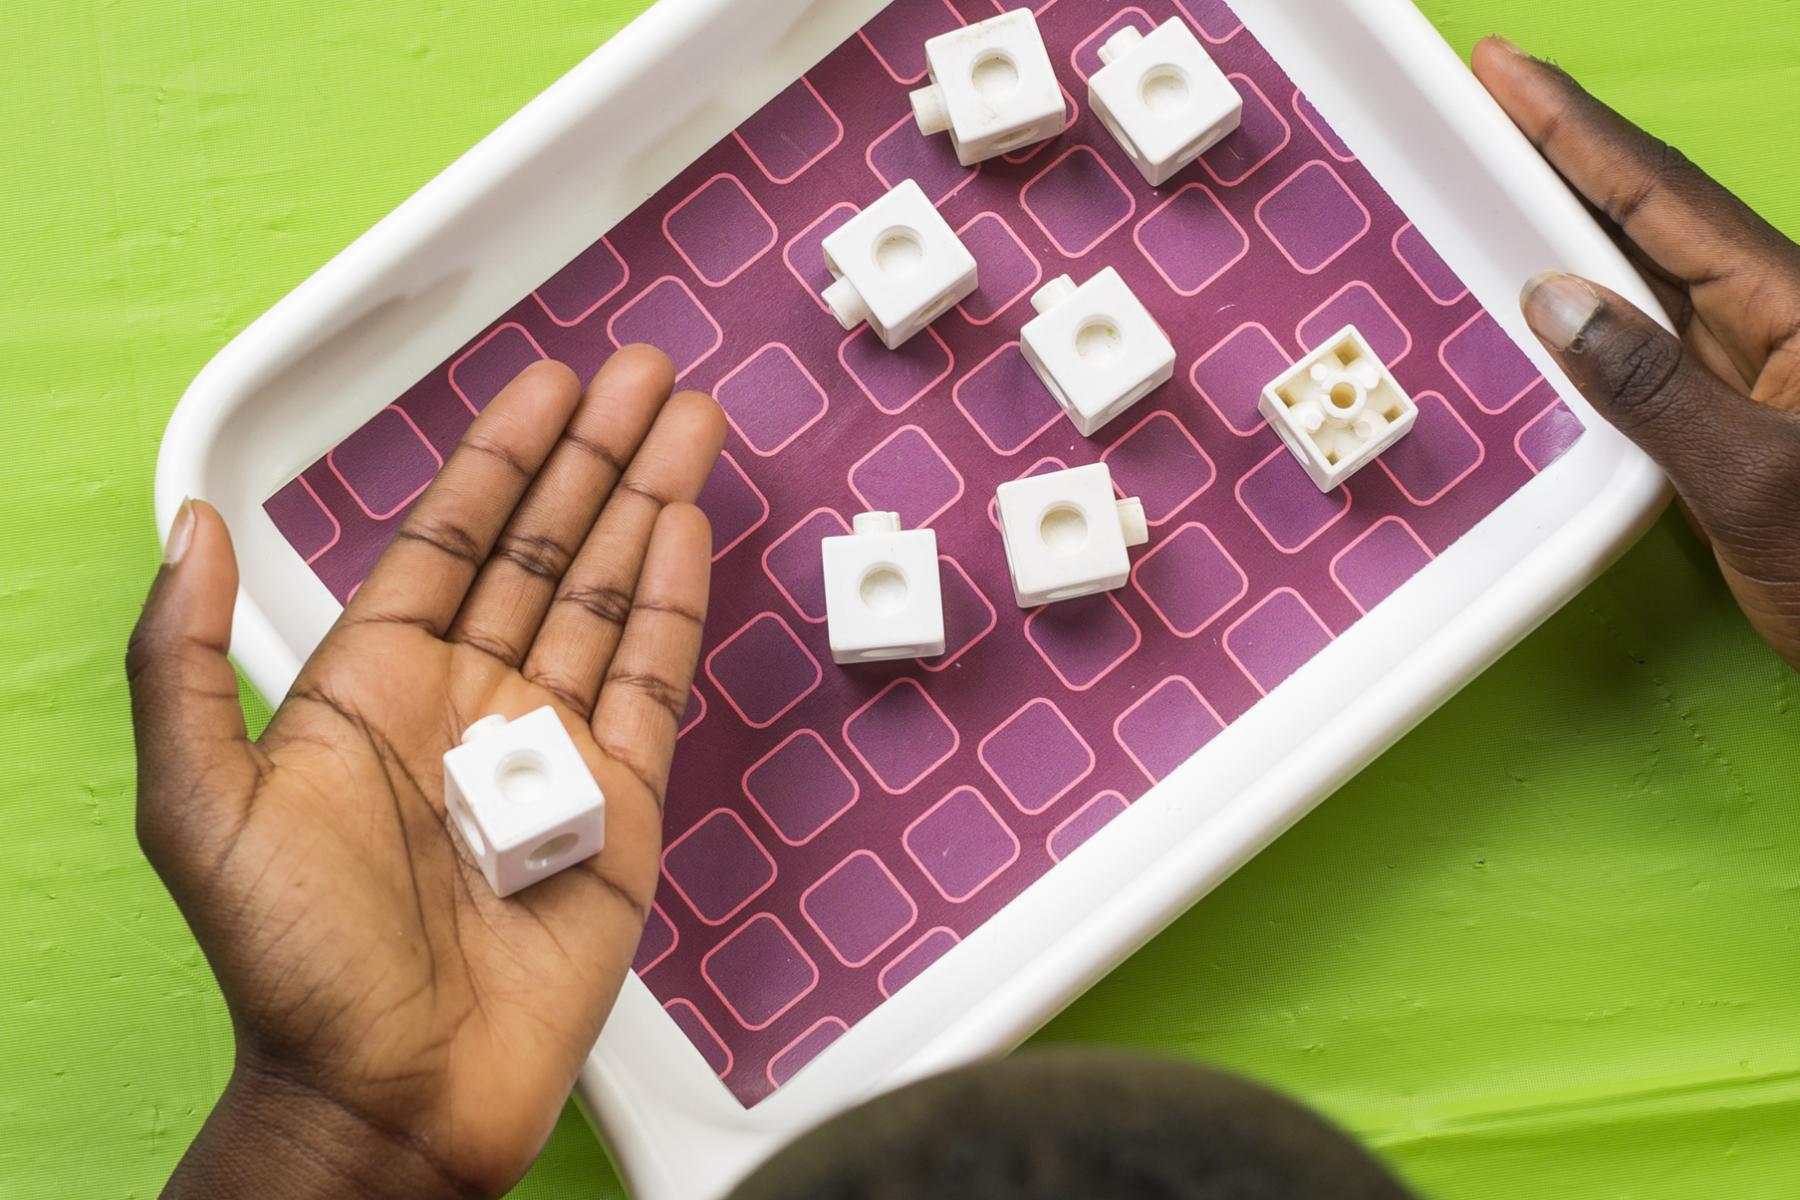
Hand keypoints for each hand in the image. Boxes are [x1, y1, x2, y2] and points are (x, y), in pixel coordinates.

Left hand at [128, 348, 725, 1197]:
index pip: (451, 540)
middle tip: (641, 373)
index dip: (500, 457)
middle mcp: (471, 703)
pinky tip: (688, 530)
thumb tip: (190, 529)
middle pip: (549, 547)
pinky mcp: (620, 802)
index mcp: (376, 691)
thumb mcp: (201, 806)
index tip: (543, 387)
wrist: (391, 1092)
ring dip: (650, 504)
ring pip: (612, 595)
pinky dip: (676, 600)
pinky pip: (653, 679)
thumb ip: (186, 662)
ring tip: (686, 422)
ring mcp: (552, 747)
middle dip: (598, 454)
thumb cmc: (293, 969)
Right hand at [1472, 38, 1799, 667]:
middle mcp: (1774, 316)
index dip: (1576, 127)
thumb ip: (1651, 388)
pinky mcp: (1734, 407)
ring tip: (1500, 163)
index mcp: (1794, 307)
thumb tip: (1555, 300)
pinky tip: (1548, 282)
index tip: (1504, 72)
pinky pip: (1645, 327)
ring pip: (1646, 260)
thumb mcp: (1752, 485)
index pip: (1663, 195)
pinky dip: (1586, 289)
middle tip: (1486, 95)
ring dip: (1571, 208)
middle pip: (1653, 205)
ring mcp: (1753, 360)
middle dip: (1567, 141)